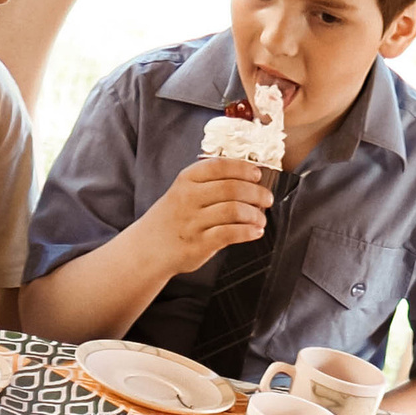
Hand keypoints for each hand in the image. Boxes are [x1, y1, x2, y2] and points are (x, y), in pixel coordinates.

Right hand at [141, 152, 273, 277]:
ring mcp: (193, 221)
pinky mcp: (199, 244)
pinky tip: (255, 232)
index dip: (242, 168)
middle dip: (256, 192)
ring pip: (233, 210)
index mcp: (186, 180)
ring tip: (261, 218)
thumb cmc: (172, 219)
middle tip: (267, 198)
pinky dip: (247, 232)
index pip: (219, 166)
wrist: (148, 248)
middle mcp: (189, 198)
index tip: (257, 174)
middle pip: (231, 188)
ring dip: (254, 214)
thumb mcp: (183, 191)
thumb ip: (208, 183)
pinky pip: (229, 234)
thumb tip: (246, 181)